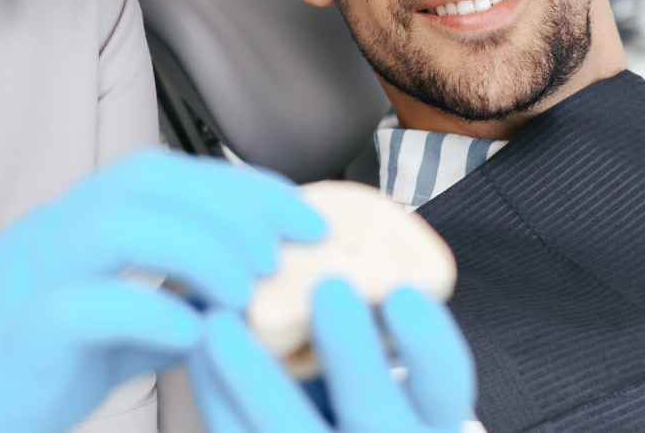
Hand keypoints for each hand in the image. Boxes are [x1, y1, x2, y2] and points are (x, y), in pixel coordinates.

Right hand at [0, 150, 324, 432]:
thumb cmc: (12, 373)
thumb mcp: (103, 332)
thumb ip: (162, 308)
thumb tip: (237, 305)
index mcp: (74, 225)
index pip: (168, 174)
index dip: (243, 185)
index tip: (305, 216)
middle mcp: (49, 234)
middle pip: (148, 183)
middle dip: (232, 206)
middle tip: (289, 250)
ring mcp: (25, 278)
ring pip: (114, 224)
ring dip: (197, 247)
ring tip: (248, 286)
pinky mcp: (12, 335)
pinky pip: (80, 306)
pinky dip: (146, 312)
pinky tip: (193, 338)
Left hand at [189, 279, 475, 432]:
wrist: (324, 432)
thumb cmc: (352, 382)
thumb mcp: (374, 350)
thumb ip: (361, 308)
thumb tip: (309, 231)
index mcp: (429, 413)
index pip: (447, 383)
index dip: (429, 342)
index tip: (402, 293)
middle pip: (375, 415)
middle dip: (351, 352)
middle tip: (326, 289)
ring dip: (255, 377)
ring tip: (221, 320)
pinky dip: (217, 395)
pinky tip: (198, 350)